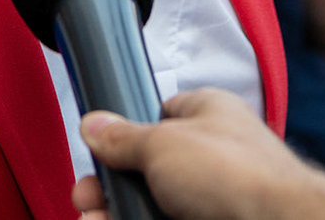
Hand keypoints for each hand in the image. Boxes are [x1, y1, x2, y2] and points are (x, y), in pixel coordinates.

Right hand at [73, 89, 324, 219]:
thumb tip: (94, 125)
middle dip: (109, 183)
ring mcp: (212, 196)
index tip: (96, 148)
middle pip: (146, 168)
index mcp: (207, 114)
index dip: (123, 132)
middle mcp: (211, 154)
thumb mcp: (161, 143)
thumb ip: (122, 137)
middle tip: (88, 197)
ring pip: (152, 202)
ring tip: (94, 219)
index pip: (157, 114)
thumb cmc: (235, 174)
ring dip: (116, 210)